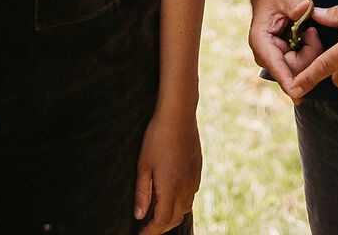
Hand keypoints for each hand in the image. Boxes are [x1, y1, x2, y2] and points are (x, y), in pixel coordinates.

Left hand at [134, 103, 200, 231]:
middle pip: (175, 218)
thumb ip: (142, 192)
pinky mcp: (198, 169)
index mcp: (170, 188)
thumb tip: (139, 216)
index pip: (162, 222)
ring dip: (172, 215)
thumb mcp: (143, 165)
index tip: (140, 234)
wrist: (178, 114)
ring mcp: (194, 178)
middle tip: (147, 227)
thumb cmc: (157, 137)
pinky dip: (181, 201)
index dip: (150, 232)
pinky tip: (172, 193)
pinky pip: (192, 193)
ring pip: (185, 207)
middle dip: (161, 227)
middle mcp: (185, 187)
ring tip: (158, 212)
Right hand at [249, 0, 326, 95]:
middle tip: (311, 31)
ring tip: (308, 31)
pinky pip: (303, 64)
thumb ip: (294, 3)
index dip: (288, 81)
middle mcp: (267, 56)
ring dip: (311, 51)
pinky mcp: (285, 61)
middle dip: (309, 53)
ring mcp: (276, 61)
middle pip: (294, 70)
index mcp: (261, 43)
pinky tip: (306, 37)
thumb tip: (305, 8)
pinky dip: (309, 51)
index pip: (276, 67)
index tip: (298, 96)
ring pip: (301, 69)